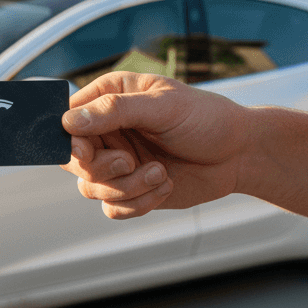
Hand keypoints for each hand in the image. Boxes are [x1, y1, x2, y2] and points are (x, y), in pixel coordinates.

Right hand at [60, 72, 249, 218]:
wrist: (240, 154)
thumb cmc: (206, 118)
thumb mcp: (162, 106)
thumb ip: (115, 111)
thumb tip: (69, 121)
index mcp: (109, 99)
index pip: (67, 122)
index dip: (69, 142)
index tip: (84, 154)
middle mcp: (108, 132)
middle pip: (73, 161)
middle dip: (101, 169)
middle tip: (128, 162)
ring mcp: (118, 163)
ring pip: (92, 189)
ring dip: (126, 188)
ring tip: (159, 175)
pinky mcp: (132, 190)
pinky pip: (112, 209)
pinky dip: (137, 204)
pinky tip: (164, 186)